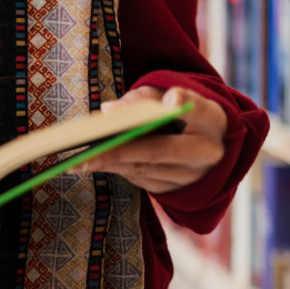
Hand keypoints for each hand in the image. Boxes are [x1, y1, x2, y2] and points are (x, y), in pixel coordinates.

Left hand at [79, 86, 226, 193]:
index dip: (183, 104)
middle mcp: (207, 151)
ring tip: (78, 161)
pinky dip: (117, 170)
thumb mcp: (165, 97)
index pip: (198, 110)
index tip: (171, 100)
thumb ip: (141, 99)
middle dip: (117, 151)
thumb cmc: (179, 114)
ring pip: (144, 169)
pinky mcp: (177, 191)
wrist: (205, 145)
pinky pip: (142, 181)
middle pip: (158, 151)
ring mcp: (193, 176)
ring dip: (109, 164)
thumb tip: (108, 110)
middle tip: (84, 154)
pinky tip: (96, 165)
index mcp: (211, 119)